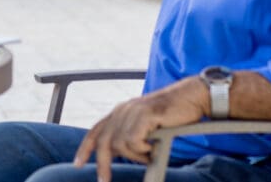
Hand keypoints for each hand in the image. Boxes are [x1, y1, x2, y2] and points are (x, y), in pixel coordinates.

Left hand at [74, 77, 205, 181]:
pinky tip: (155, 144)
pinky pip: (134, 141)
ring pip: (121, 144)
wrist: (192, 97)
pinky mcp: (144, 114)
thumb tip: (119, 154)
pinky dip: (144, 149)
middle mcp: (123, 110)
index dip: (85, 148)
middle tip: (104, 181)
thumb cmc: (173, 115)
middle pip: (103, 141)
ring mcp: (133, 111)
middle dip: (102, 164)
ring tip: (151, 151)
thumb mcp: (146, 124)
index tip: (78, 164)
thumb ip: (130, 135)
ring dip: (136, 155)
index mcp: (120, 111)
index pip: (96, 130)